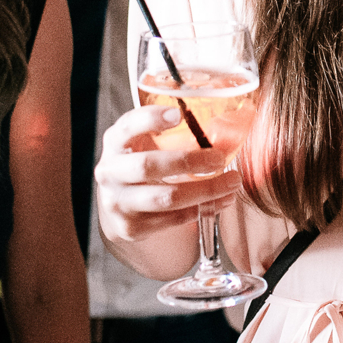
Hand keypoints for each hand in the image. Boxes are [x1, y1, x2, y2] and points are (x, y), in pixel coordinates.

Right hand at [94, 106, 242, 246]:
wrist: (118, 202)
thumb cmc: (141, 161)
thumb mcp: (145, 141)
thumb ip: (170, 132)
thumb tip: (226, 124)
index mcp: (115, 142)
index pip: (128, 126)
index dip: (151, 119)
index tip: (179, 115)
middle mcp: (111, 171)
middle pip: (148, 166)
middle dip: (188, 161)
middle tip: (219, 158)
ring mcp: (118, 202)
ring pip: (165, 198)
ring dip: (205, 190)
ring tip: (231, 182)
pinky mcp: (131, 227)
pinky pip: (173, 219)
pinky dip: (203, 209)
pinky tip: (221, 200)